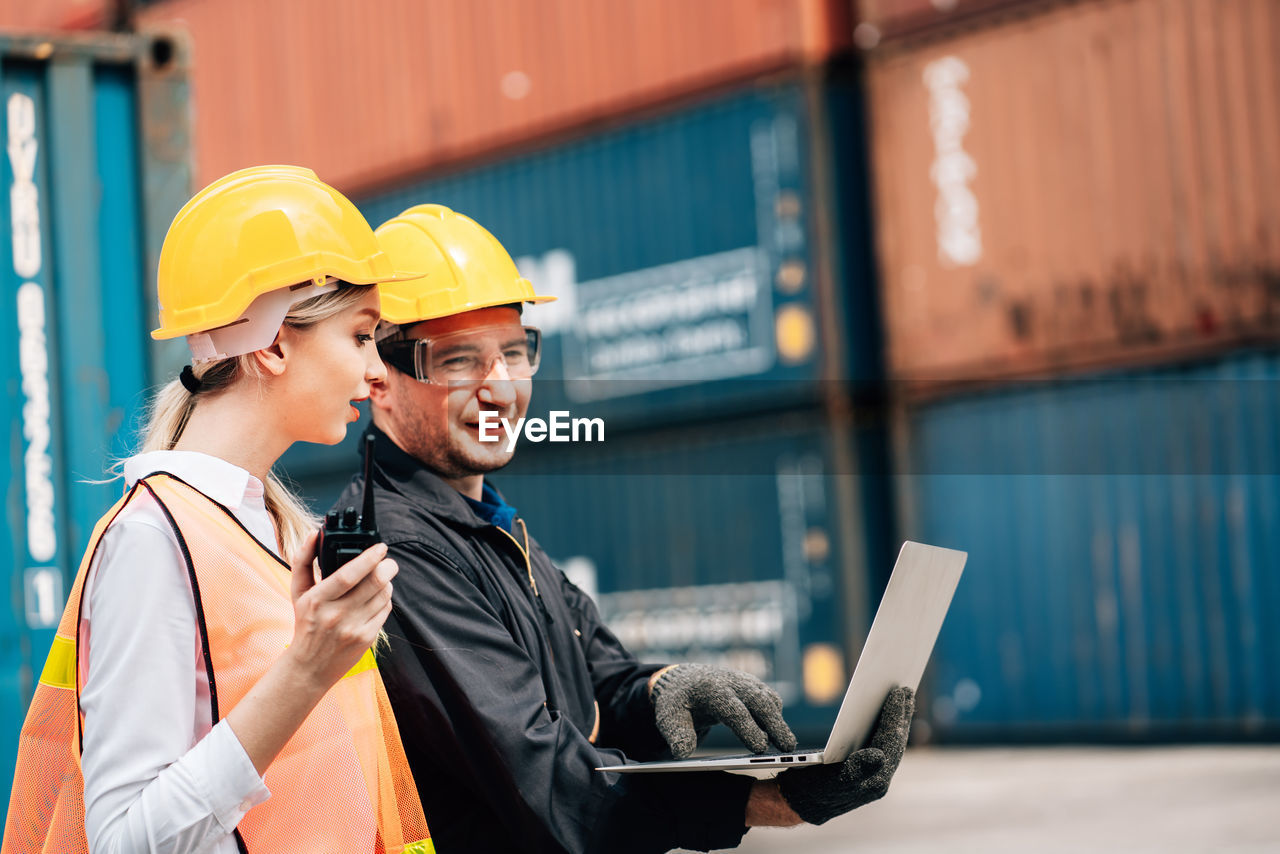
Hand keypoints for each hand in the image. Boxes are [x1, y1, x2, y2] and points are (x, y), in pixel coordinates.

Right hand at [286, 531, 396, 689]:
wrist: (309, 667)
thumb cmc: (305, 624)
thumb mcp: (298, 593)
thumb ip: (303, 560)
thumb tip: (314, 533)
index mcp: (317, 601)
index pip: (347, 575)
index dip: (368, 558)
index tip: (380, 547)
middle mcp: (336, 615)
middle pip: (374, 583)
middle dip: (387, 566)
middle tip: (387, 560)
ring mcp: (353, 628)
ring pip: (383, 595)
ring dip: (387, 582)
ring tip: (381, 577)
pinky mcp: (367, 639)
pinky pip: (385, 610)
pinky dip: (385, 598)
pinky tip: (377, 596)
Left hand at [649, 663, 797, 758]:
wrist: (683, 680)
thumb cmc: (677, 702)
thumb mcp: (669, 718)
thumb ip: (677, 735)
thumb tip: (683, 753)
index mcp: (710, 689)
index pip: (733, 709)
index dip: (748, 728)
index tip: (760, 748)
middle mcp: (731, 682)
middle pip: (759, 700)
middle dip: (775, 724)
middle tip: (788, 749)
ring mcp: (744, 682)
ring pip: (768, 698)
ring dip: (778, 720)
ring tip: (787, 746)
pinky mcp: (752, 686)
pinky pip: (769, 698)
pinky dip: (776, 714)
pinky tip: (777, 734)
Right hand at [776, 686, 913, 824]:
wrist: (800, 804)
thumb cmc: (809, 789)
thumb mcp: (827, 779)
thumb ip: (856, 770)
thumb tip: (880, 757)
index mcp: (874, 781)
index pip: (889, 743)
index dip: (894, 716)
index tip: (897, 692)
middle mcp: (880, 780)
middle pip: (896, 742)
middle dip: (901, 715)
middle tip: (905, 689)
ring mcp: (877, 776)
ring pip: (894, 744)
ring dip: (899, 721)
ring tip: (903, 699)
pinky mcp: (870, 772)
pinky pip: (886, 746)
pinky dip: (889, 729)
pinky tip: (889, 716)